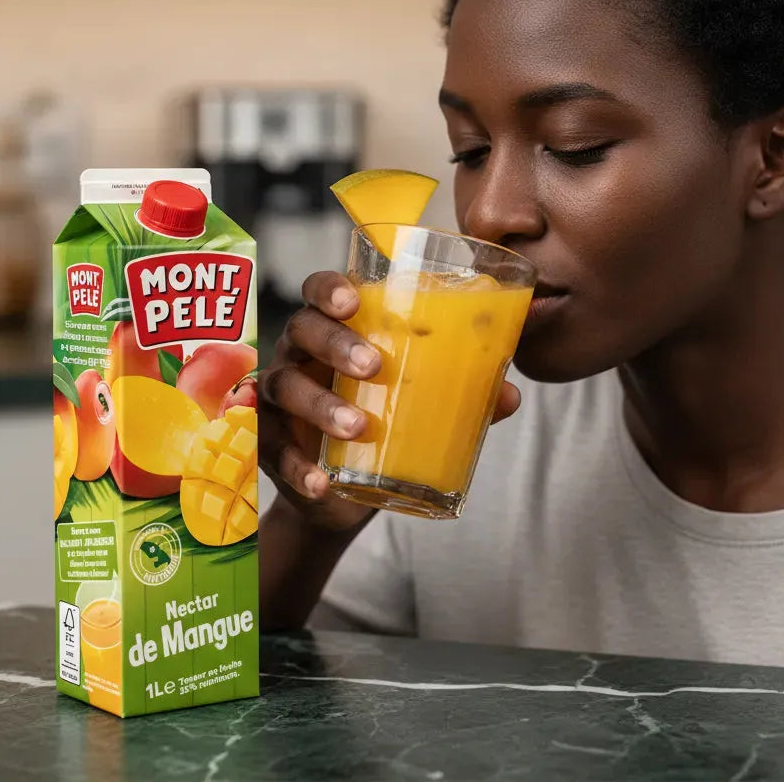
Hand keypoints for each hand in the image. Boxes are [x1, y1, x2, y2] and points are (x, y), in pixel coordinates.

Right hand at [259, 271, 522, 531]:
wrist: (346, 494)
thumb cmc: (385, 422)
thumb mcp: (423, 403)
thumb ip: (462, 392)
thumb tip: (512, 394)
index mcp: (336, 331)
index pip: (320, 292)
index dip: (330, 289)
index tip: (353, 301)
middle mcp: (300, 355)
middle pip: (302, 329)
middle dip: (335, 344)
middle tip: (373, 366)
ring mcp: (279, 398)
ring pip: (285, 386)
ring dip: (320, 405)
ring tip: (358, 427)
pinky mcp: (271, 444)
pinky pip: (273, 449)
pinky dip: (297, 467)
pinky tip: (322, 483)